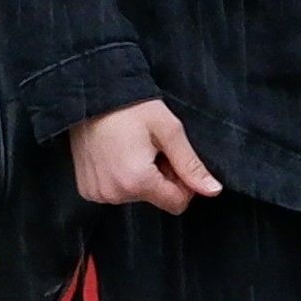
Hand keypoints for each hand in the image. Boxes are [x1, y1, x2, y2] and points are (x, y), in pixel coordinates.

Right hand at [72, 99, 219, 210]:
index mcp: (137, 182)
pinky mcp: (86, 189)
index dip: (183, 183)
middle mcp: (114, 194)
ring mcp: (96, 194)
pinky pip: (115, 192)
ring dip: (141, 178)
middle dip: (161, 178)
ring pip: (136, 196)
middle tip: (151, 148)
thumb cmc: (131, 108)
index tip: (174, 159)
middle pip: (156, 199)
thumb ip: (191, 165)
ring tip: (133, 149)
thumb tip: (214, 191)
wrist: (91, 96)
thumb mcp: (169, 131)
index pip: (177, 204)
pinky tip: (118, 155)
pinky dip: (122, 178)